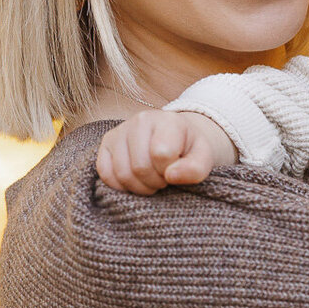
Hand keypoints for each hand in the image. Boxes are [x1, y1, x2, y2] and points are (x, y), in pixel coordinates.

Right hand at [96, 109, 237, 193]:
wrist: (175, 139)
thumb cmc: (189, 150)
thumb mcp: (203, 158)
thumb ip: (195, 168)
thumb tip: (171, 176)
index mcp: (167, 120)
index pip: (161, 154)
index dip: (170, 172)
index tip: (176, 170)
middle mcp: (140, 120)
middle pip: (140, 167)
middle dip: (155, 182)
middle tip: (164, 179)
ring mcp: (120, 131)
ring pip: (122, 173)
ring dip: (139, 187)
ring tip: (152, 180)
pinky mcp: (106, 144)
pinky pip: (105, 173)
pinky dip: (121, 186)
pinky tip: (136, 181)